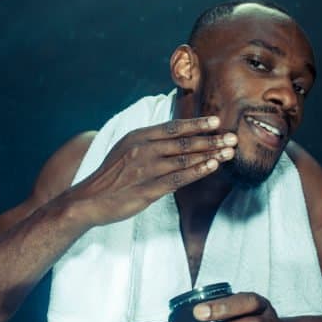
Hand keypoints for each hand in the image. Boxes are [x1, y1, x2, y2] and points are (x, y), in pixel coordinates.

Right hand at [72, 116, 235, 224]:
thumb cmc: (110, 176)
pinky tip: (212, 167)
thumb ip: (148, 142)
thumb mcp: (125, 149)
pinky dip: (197, 171)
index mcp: (138, 136)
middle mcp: (143, 149)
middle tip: (233, 137)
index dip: (196, 124)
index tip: (216, 122)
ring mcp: (145, 169)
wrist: (88, 200)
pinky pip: (178, 178)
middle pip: (183, 141)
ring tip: (229, 152)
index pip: (172, 127)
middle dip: (211, 139)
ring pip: (184, 159)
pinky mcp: (147, 189)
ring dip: (209, 154)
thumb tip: (173, 136)